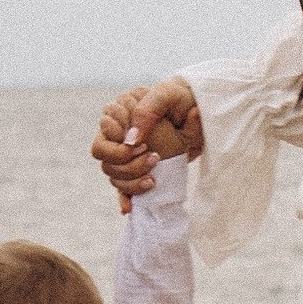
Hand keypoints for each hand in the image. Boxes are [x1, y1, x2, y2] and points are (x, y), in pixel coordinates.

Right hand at [93, 78, 199, 199]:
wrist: (201, 116)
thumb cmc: (184, 100)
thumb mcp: (167, 95)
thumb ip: (147, 111)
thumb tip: (131, 139)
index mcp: (124, 110)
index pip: (105, 124)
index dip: (117, 135)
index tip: (140, 143)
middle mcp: (120, 132)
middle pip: (101, 150)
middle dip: (123, 159)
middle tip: (152, 158)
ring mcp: (126, 153)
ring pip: (110, 171)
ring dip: (129, 178)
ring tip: (152, 179)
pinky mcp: (136, 170)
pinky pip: (121, 187)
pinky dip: (124, 197)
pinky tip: (129, 208)